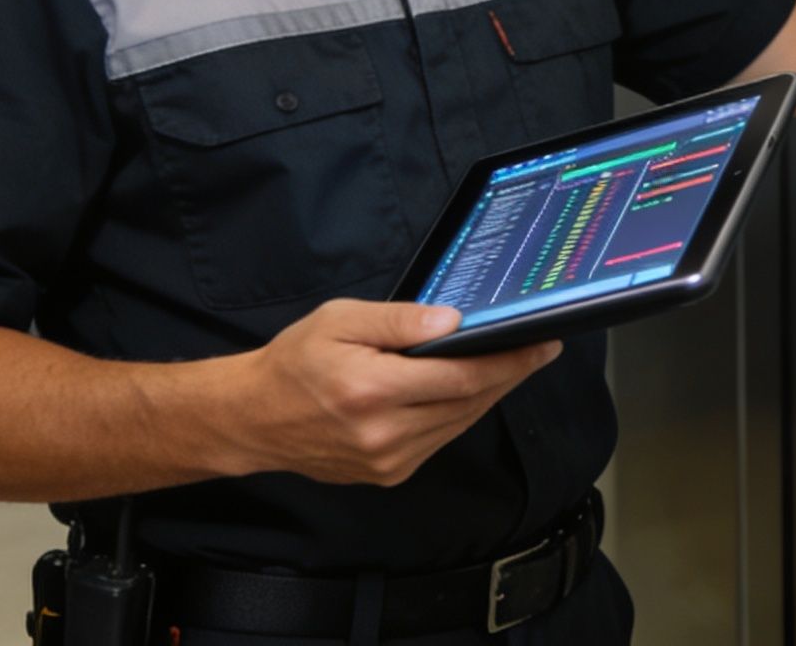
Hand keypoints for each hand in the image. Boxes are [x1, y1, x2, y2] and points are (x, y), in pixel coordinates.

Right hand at [222, 300, 560, 486]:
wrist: (253, 419)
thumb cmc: (294, 362)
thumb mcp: (340, 320)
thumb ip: (399, 322)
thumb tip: (453, 322)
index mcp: (373, 390)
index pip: (462, 377)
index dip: (509, 361)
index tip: (542, 344)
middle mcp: (384, 433)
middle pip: (469, 402)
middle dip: (509, 374)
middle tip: (539, 350)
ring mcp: (388, 461)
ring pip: (459, 423)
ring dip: (488, 395)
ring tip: (510, 366)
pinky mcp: (388, 475)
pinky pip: (439, 440)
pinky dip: (459, 414)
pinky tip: (469, 391)